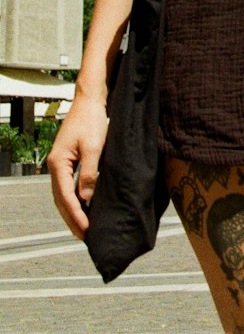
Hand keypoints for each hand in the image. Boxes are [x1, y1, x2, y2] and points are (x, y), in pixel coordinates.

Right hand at [48, 98, 108, 238]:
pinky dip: (74, 199)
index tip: (86, 229)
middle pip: (61, 200)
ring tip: (83, 227)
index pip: (66, 197)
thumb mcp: (94, 147)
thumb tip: (86, 197)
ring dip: (72, 211)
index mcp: (58, 164)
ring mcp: (60, 163)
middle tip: (84, 236)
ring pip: (63, 194)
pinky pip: (68, 186)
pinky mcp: (68, 160)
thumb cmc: (91, 120)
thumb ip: (89, 172)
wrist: (89, 100)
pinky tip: (83, 205)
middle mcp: (55, 166)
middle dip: (71, 219)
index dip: (76, 215)